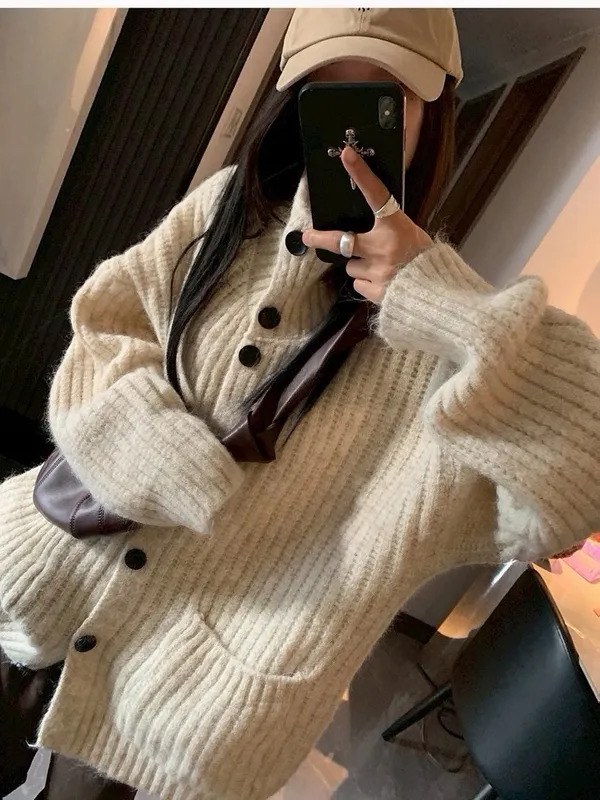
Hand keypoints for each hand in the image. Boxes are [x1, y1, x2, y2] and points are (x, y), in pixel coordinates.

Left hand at [302, 147, 433, 303]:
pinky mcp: (375, 290)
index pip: (376, 194)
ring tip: (379, 268)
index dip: (361, 173)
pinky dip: (367, 283)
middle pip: (340, 241)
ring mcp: (377, 270)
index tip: (347, 155)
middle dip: (321, 239)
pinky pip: (359, 284)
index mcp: (396, 227)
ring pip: (352, 266)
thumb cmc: (425, 260)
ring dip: (360, 266)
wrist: (438, 293)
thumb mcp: (412, 235)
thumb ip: (389, 230)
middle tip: (308, 236)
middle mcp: (382, 247)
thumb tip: (366, 231)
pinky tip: (382, 282)